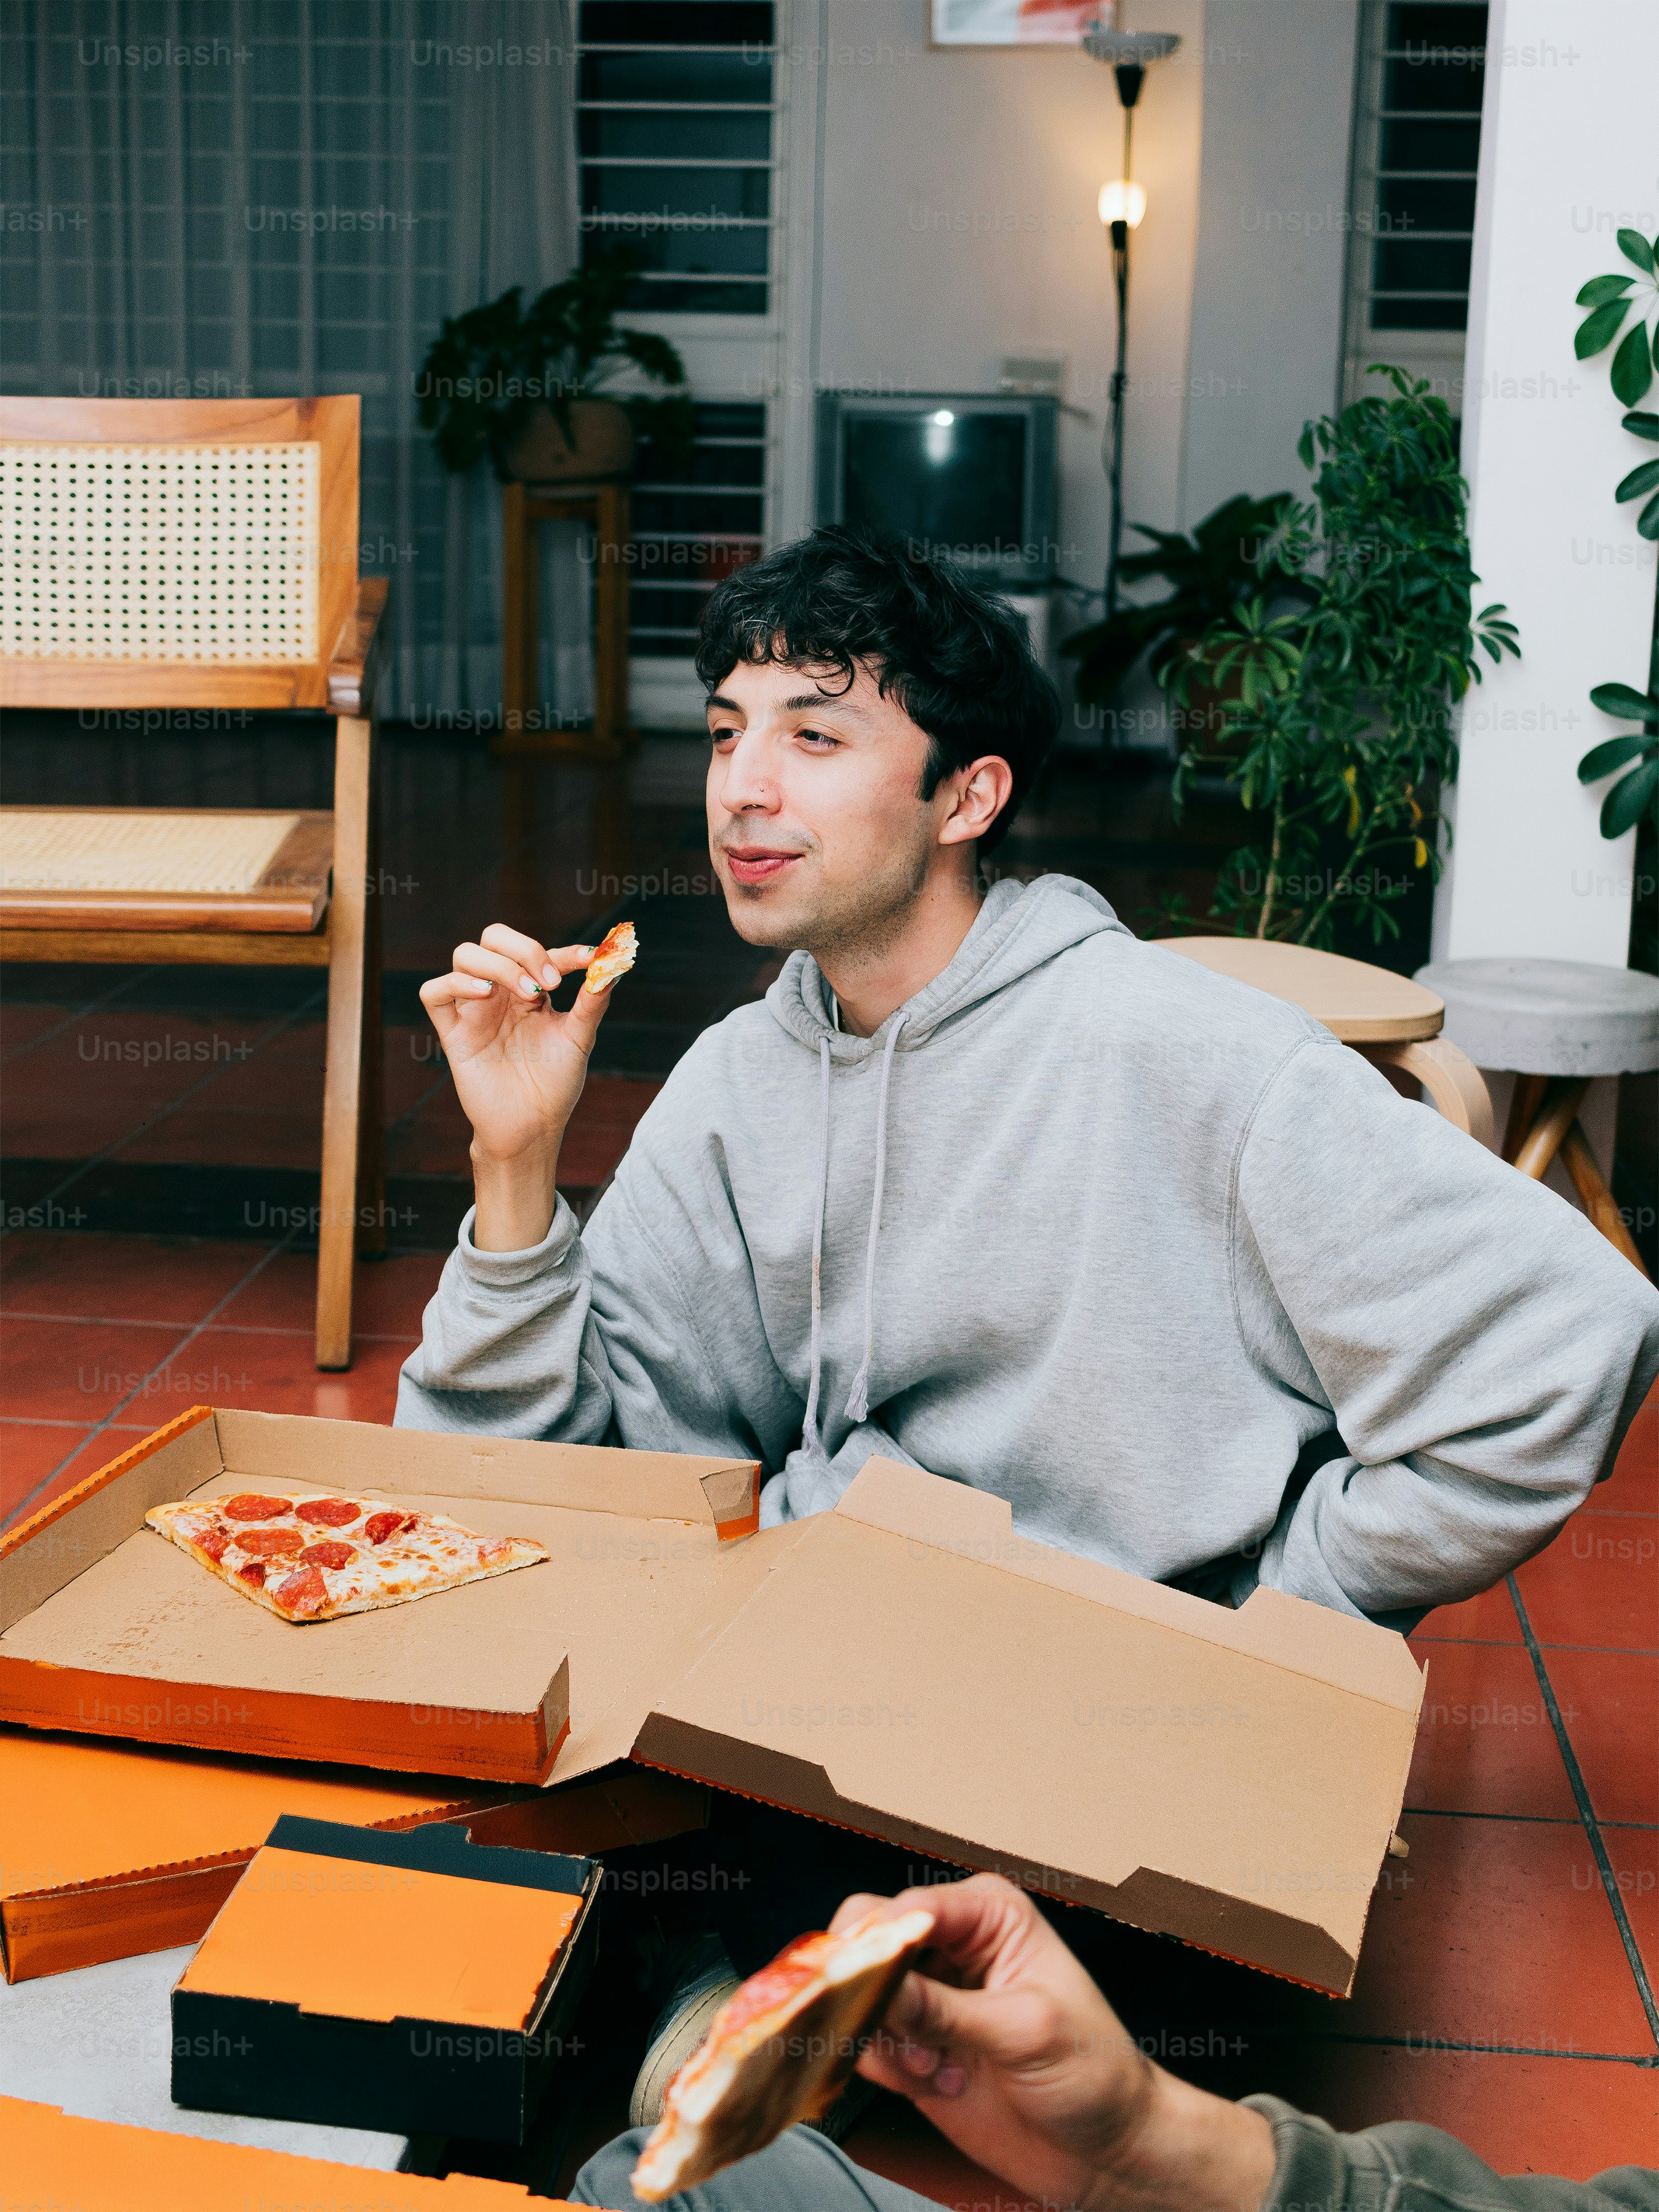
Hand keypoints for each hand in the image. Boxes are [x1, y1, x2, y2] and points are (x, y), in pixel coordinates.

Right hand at [419, 925, 619, 1250]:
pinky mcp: (452, 1032)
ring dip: (499, 965)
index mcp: (531, 991)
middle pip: (494, 937)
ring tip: (528, 995)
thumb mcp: (579, 1038)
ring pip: (466, 955)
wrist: (533, 1127)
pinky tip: (485, 994)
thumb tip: (613, 965)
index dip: (566, 952)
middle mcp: (500, 993)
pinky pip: (433, 992)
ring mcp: (474, 1010)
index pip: (542, 953)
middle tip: (550, 984)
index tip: (592, 959)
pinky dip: (455, 983)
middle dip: (524, 949)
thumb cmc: (555, 1084)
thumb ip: (593, 1001)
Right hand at [838, 1876, 1274, 2211]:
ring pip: (859, 1994)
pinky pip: (867, 2043)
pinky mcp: (915, 2044)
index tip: (864, 1986)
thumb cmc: (1092, 2071)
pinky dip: (889, 2069)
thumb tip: (875, 1983)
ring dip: (887, 2039)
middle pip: (870, 1940)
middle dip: (874, 1992)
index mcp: (988, 1914)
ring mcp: (931, 1996)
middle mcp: (953, 1945)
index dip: (878, 1943)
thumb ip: (944, 2009)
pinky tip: (940, 2081)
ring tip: (939, 2067)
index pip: (909, 1908)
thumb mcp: (1023, 2030)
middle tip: (901, 2033)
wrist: (1103, 2150)